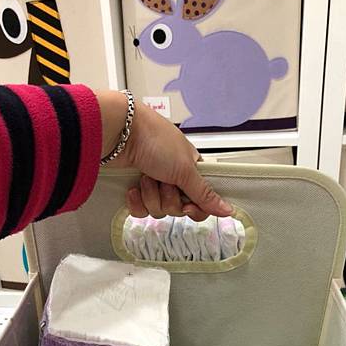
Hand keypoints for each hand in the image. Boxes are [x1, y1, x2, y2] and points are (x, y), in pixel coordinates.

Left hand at [96, 90, 232, 220]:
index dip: (195, 208)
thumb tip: (227, 209)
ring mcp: (153, 184)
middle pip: (178, 208)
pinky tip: (133, 187)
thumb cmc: (154, 140)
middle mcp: (173, 177)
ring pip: (158, 210)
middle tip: (163, 180)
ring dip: (151, 195)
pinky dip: (136, 201)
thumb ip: (205, 194)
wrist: (118, 133)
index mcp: (190, 169)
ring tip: (146, 175)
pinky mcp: (134, 190)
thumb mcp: (185, 169)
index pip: (200, 201)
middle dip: (168, 198)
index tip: (188, 206)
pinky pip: (140, 211)